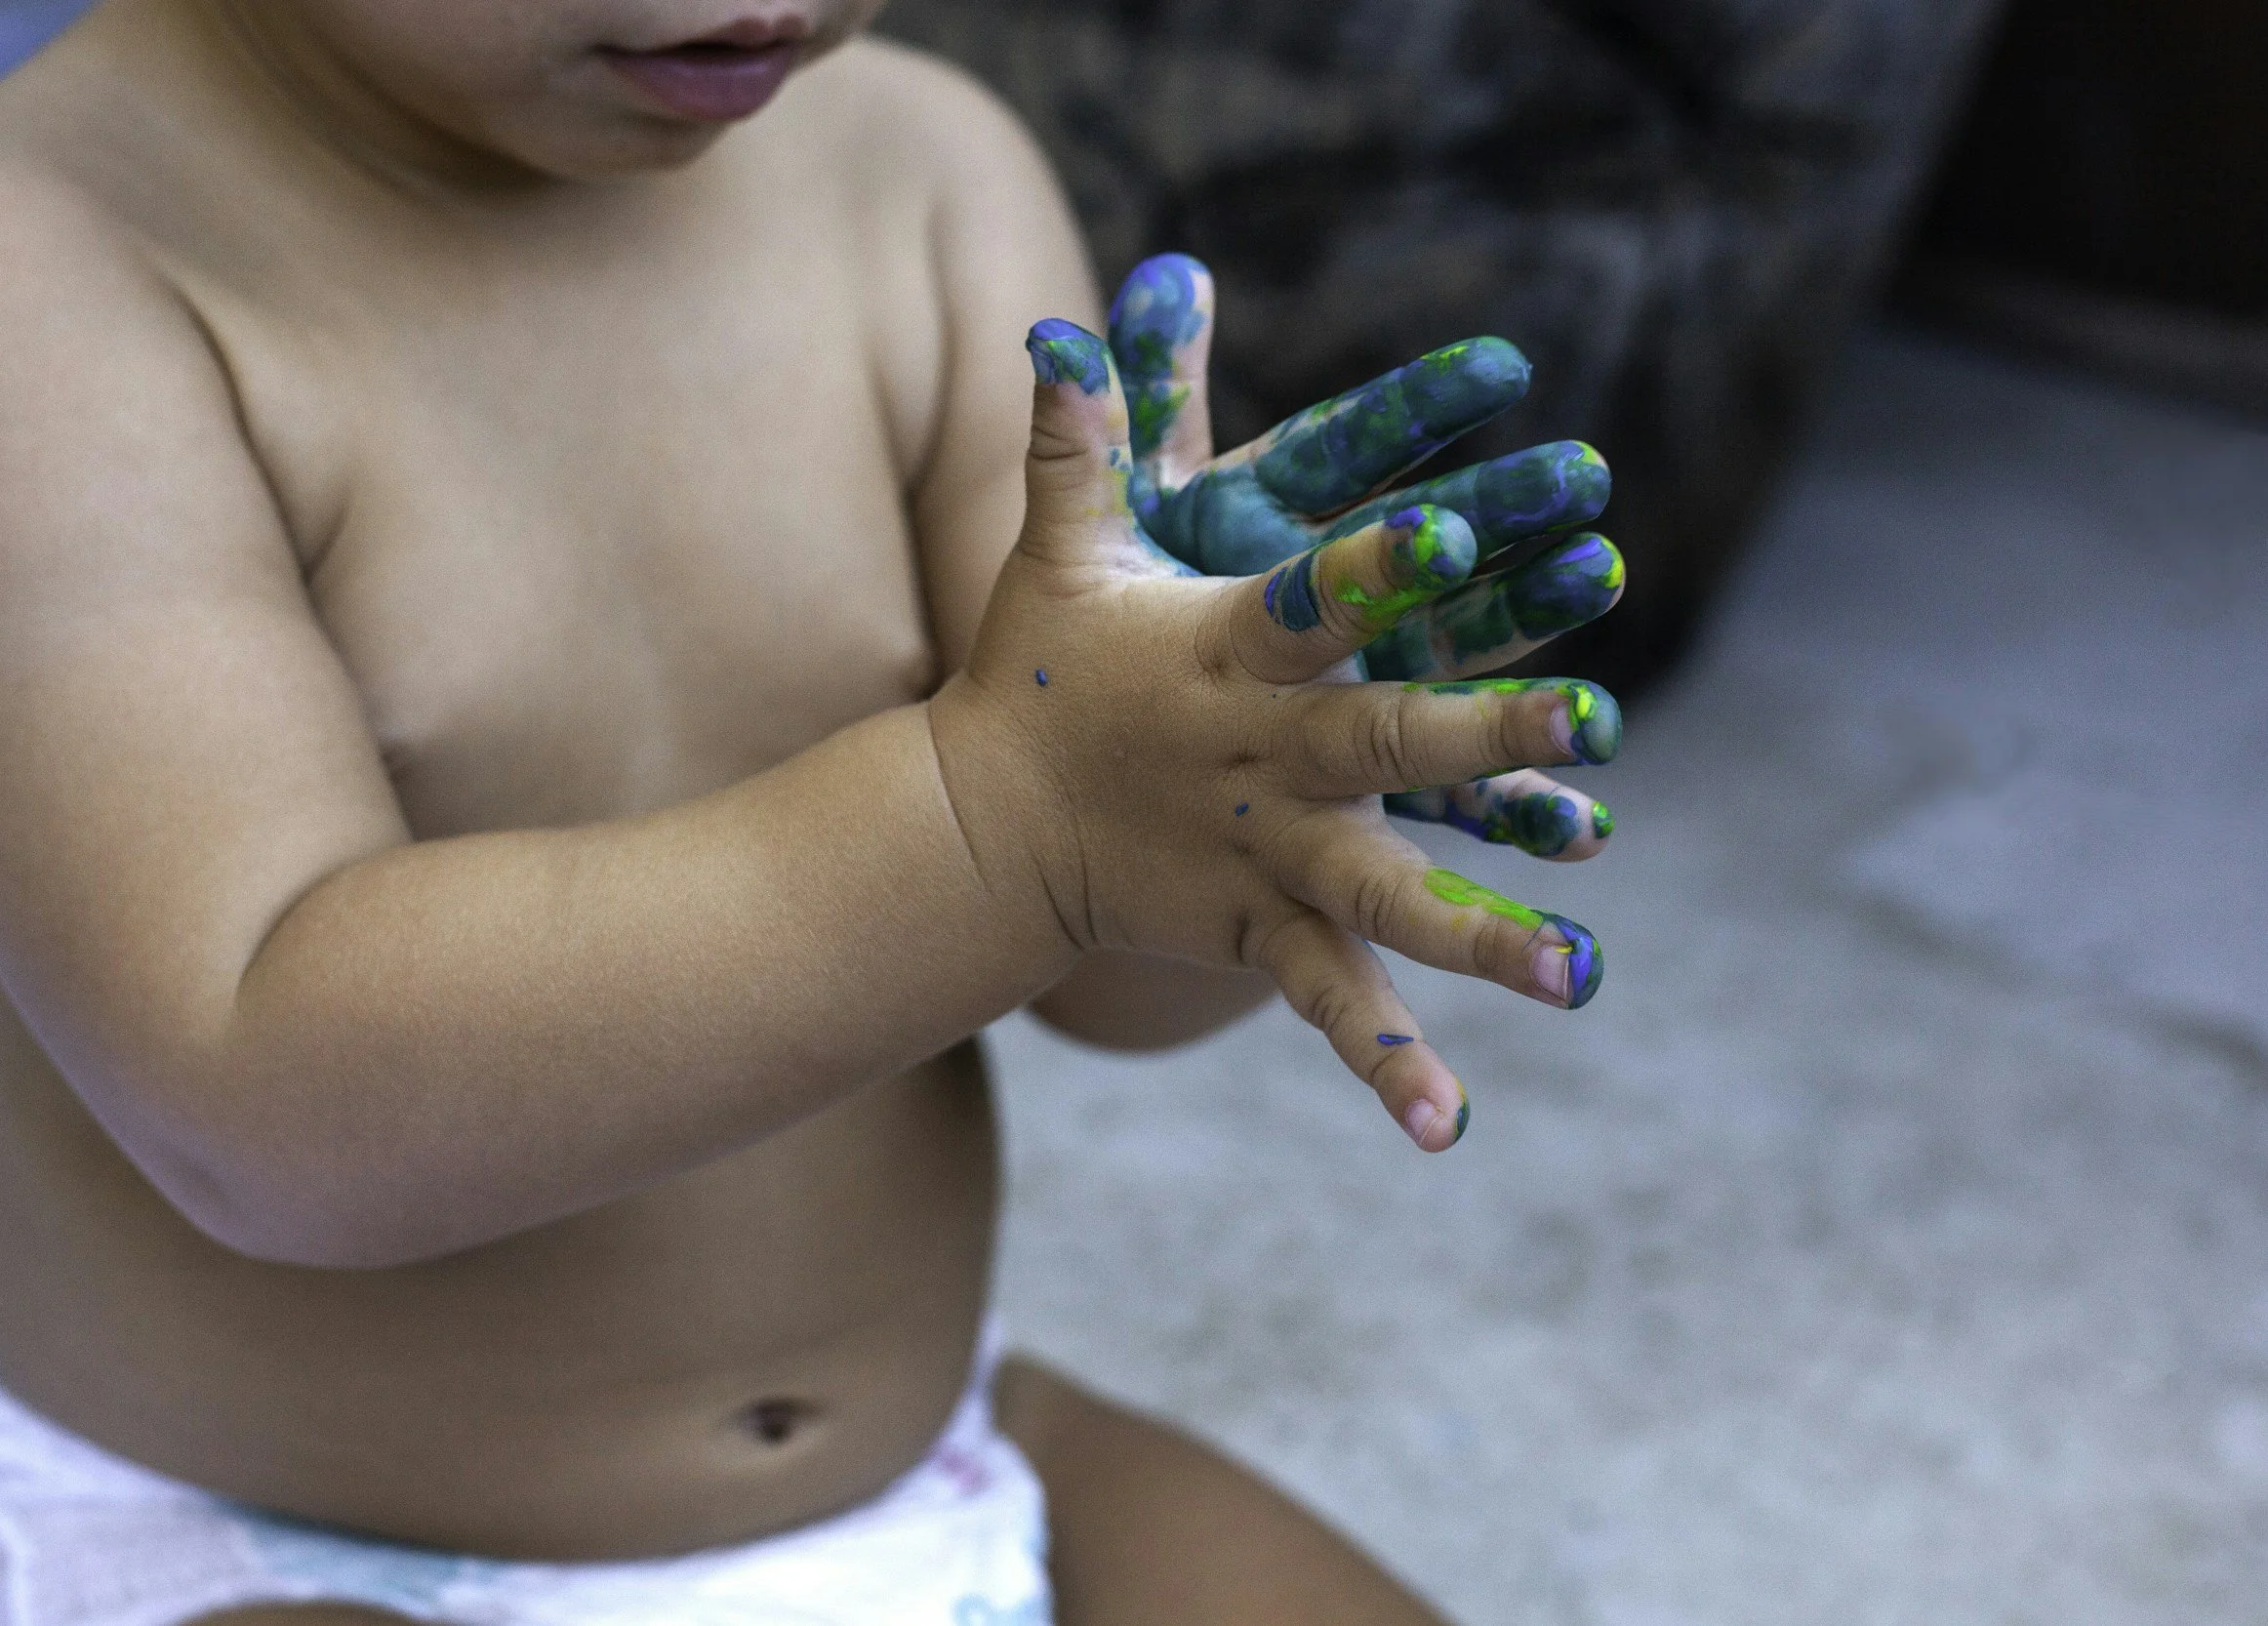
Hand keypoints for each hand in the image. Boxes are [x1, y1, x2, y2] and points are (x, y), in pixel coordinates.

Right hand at [932, 321, 1612, 1153]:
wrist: (979, 828)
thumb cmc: (1037, 671)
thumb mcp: (1058, 551)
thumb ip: (1084, 439)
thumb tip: (1057, 319)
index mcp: (1222, 656)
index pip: (1310, 599)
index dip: (1380, 563)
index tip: (1461, 525)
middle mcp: (1255, 761)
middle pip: (1382, 742)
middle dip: (1485, 733)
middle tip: (1597, 719)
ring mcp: (1262, 858)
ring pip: (1384, 898)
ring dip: (1484, 934)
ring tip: (1587, 976)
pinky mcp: (1258, 932)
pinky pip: (1330, 1002)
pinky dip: (1386, 1061)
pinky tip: (1446, 1129)